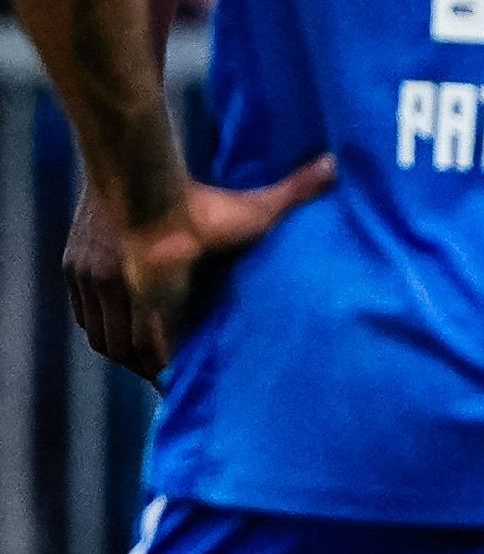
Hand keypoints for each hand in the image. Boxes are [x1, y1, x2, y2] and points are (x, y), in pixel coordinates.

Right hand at [82, 158, 328, 375]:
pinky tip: (119, 333)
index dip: (169, 372)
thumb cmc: (200, 198)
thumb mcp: (253, 208)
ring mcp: (91, 280)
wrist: (134, 165)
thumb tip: (338, 166)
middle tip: (167, 382)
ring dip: (122, 351)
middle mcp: (118, 290)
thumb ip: (298, 193)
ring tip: (144, 362)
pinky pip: (85, 315)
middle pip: (128, 350)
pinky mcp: (75, 266)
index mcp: (159, 292)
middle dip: (148, 367)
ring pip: (102, 336)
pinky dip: (101, 327)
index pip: (160, 351)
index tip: (183, 389)